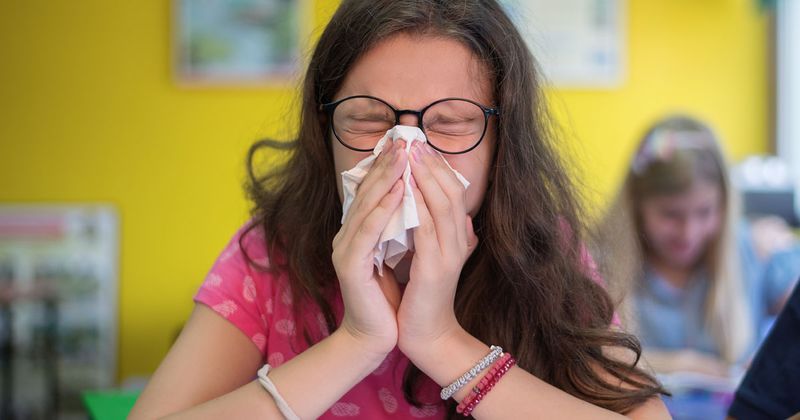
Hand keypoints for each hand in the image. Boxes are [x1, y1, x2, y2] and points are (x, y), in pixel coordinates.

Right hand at [332, 140, 406, 355]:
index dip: (387, 165)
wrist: (377, 336)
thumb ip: (403, 228)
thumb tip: (421, 199)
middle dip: (387, 163)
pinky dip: (384, 208)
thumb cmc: (390, 298)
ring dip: (386, 177)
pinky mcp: (350, 265)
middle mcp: (347, 235)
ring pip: (367, 205)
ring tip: (404, 155)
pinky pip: (368, 230)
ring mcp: (345, 249)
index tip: (406, 142)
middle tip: (404, 138)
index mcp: (358, 232)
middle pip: (367, 191)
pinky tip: (399, 190)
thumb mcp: (399, 255)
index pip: (372, 191)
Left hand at [397, 141, 477, 357]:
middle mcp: (460, 241)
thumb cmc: (423, 296)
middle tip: (413, 140)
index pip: (453, 192)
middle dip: (431, 163)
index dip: (438, 166)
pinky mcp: (436, 268)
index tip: (419, 145)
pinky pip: (428, 228)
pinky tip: (405, 189)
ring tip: (409, 154)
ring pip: (443, 204)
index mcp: (459, 236)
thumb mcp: (431, 257)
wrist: (427, 335)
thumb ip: (435, 233)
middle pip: (452, 191)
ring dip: (425, 176)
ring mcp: (450, 254)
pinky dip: (417, 205)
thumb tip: (428, 207)